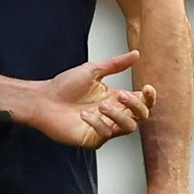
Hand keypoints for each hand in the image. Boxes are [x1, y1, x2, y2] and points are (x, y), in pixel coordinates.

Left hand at [33, 51, 155, 148]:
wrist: (43, 100)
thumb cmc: (64, 86)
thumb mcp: (93, 70)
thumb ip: (116, 64)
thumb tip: (136, 54)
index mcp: (116, 99)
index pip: (142, 102)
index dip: (149, 97)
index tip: (147, 88)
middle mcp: (113, 114)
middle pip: (141, 116)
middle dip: (136, 106)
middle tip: (121, 95)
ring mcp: (104, 128)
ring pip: (128, 128)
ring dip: (119, 116)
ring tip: (102, 106)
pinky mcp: (93, 138)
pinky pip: (105, 135)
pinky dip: (97, 124)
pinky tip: (83, 115)